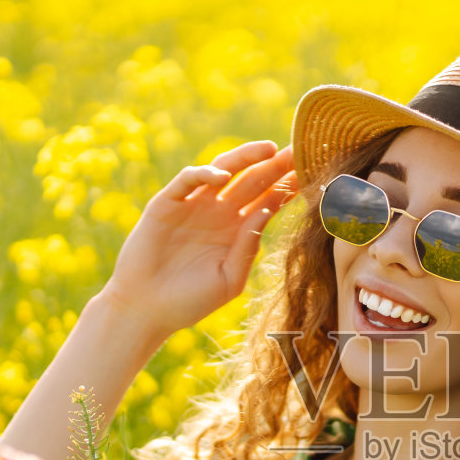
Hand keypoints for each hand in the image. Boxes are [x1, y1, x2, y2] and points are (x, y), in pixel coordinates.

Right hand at [101, 139, 298, 335]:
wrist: (146, 310)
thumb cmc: (189, 301)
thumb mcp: (229, 279)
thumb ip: (247, 248)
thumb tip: (267, 211)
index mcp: (238, 231)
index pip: (269, 201)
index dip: (289, 187)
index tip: (313, 175)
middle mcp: (219, 212)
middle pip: (252, 180)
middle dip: (274, 165)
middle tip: (298, 149)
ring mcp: (193, 205)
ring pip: (223, 170)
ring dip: (245, 157)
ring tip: (267, 150)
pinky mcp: (167, 203)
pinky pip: (187, 180)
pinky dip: (203, 173)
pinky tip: (222, 176)